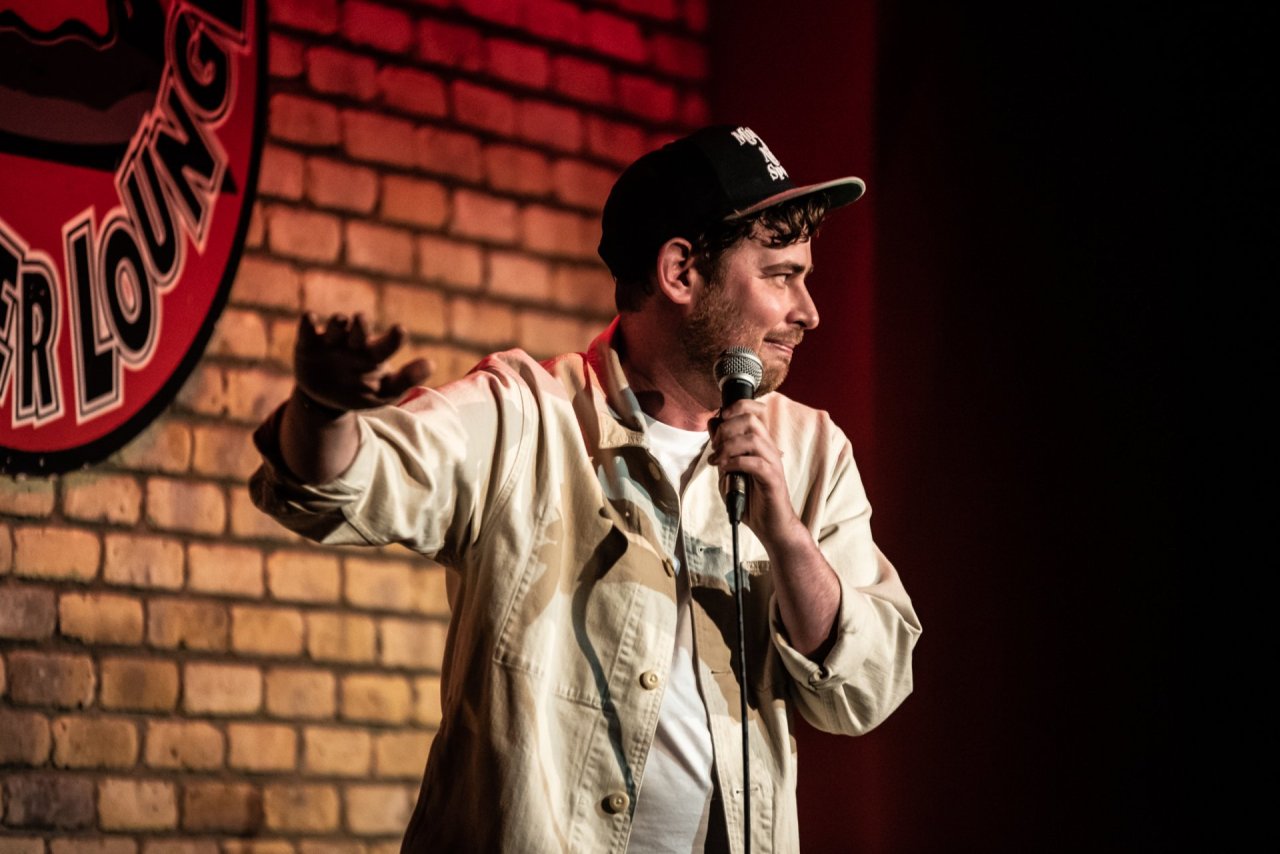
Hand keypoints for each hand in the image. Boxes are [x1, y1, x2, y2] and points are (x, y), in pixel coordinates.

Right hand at [294, 312, 430, 412]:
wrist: (325, 399)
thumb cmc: (361, 392)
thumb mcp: (384, 393)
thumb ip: (406, 380)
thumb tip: (431, 364)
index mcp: (375, 354)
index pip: (387, 344)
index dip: (393, 338)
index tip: (400, 331)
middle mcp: (355, 343)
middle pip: (360, 330)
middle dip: (361, 326)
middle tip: (362, 320)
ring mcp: (332, 342)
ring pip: (336, 327)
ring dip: (338, 324)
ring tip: (342, 321)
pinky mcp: (308, 344)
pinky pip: (308, 331)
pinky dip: (308, 324)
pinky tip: (310, 318)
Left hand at [709, 400, 802, 543]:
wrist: (770, 525)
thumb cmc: (751, 499)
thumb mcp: (729, 469)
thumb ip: (722, 448)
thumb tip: (712, 424)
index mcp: (761, 444)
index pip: (755, 411)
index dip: (737, 407)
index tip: (720, 419)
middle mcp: (769, 449)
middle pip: (751, 419)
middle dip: (726, 429)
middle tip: (715, 446)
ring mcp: (773, 462)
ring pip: (752, 439)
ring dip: (728, 447)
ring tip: (716, 461)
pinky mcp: (773, 479)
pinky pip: (754, 463)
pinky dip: (735, 463)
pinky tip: (725, 471)